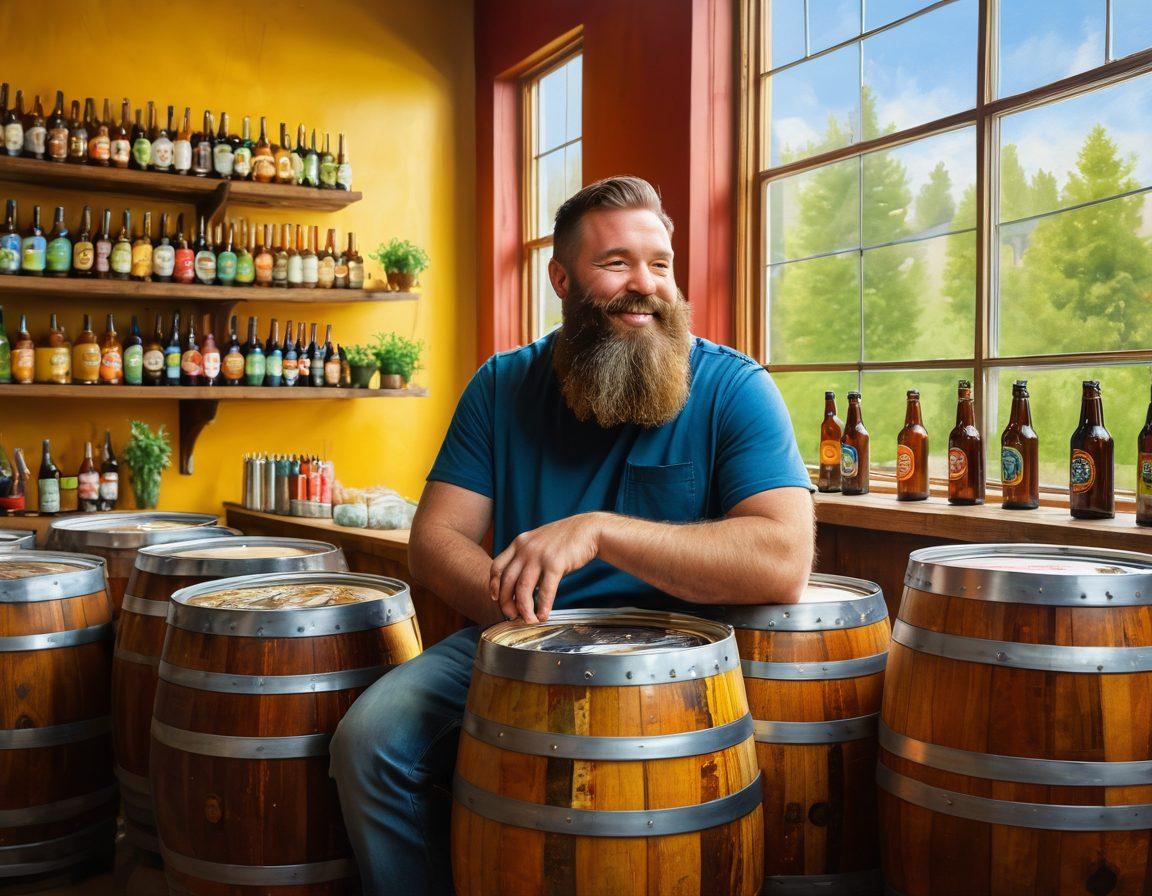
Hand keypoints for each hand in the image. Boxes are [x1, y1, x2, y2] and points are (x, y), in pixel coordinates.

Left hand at [489, 513, 605, 622]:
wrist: (588, 529)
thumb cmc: (564, 540)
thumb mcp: (538, 543)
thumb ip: (526, 560)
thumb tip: (520, 587)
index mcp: (519, 543)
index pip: (497, 566)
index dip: (494, 584)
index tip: (496, 597)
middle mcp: (526, 549)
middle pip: (507, 581)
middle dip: (507, 602)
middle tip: (512, 616)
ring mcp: (540, 556)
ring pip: (523, 588)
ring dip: (524, 609)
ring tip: (529, 620)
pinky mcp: (556, 564)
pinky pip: (545, 590)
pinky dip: (543, 606)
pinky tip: (544, 615)